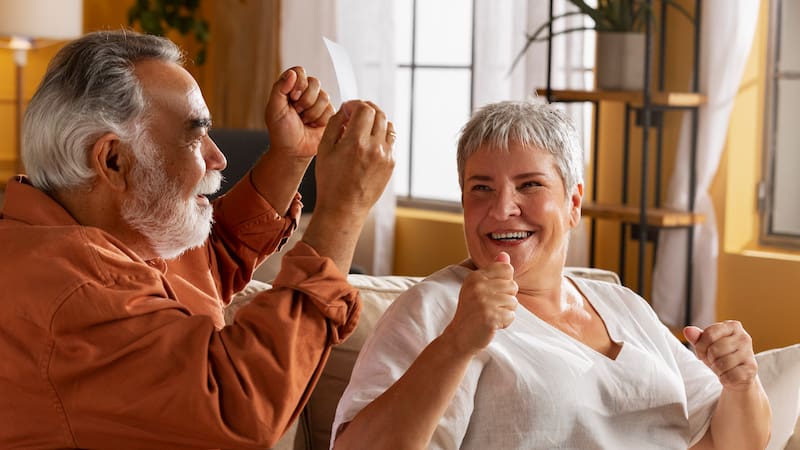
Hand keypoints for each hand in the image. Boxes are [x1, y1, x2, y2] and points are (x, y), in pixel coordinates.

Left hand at [263, 66, 334, 159]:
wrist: (293, 150)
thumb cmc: (281, 131)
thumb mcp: (274, 108)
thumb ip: (279, 88)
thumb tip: (292, 73)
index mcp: (290, 86)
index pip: (299, 71)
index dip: (299, 83)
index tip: (292, 98)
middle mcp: (305, 91)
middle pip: (314, 83)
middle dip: (305, 101)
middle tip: (297, 113)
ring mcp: (318, 102)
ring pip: (324, 97)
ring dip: (311, 113)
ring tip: (304, 121)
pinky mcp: (329, 113)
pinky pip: (330, 109)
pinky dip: (319, 120)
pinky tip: (313, 126)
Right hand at [314, 100, 395, 216]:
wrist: (344, 208)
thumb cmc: (330, 181)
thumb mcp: (324, 149)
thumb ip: (335, 124)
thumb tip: (345, 110)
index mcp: (356, 142)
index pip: (364, 109)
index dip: (355, 104)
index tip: (348, 108)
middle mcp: (375, 147)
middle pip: (378, 114)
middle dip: (367, 109)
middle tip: (356, 113)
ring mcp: (386, 156)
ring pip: (388, 125)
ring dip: (376, 120)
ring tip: (364, 126)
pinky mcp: (391, 164)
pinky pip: (391, 141)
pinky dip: (382, 135)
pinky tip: (370, 140)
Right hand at [444, 253, 517, 355]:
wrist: (460, 337)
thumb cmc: (472, 311)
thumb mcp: (478, 287)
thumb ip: (493, 270)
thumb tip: (505, 254)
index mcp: (475, 276)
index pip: (506, 269)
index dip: (504, 283)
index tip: (492, 293)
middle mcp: (478, 286)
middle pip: (513, 286)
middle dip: (506, 299)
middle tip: (490, 308)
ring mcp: (483, 302)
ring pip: (514, 302)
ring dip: (506, 312)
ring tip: (491, 315)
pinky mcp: (489, 317)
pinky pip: (511, 316)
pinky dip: (505, 323)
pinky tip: (492, 324)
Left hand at [684, 321, 758, 391]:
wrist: (738, 375)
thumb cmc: (720, 356)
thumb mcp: (706, 345)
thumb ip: (697, 337)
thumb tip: (687, 330)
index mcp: (733, 326)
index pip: (708, 334)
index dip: (700, 346)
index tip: (702, 352)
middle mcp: (744, 337)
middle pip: (714, 350)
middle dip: (709, 359)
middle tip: (715, 361)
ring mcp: (749, 353)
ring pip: (721, 364)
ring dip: (717, 370)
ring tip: (722, 368)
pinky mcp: (752, 369)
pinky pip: (728, 376)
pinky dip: (724, 379)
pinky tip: (729, 375)